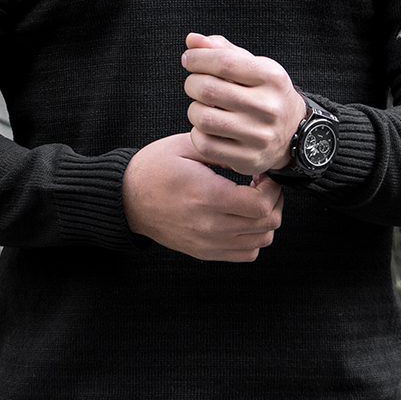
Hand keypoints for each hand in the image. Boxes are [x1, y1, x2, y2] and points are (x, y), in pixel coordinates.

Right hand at [122, 133, 282, 261]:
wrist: (126, 198)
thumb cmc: (153, 168)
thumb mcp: (186, 146)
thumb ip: (222, 151)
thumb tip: (250, 158)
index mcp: (208, 196)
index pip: (261, 205)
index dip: (272, 188)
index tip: (263, 175)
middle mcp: (210, 225)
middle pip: (267, 225)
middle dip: (274, 201)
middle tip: (262, 185)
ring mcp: (208, 242)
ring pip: (261, 241)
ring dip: (266, 220)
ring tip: (253, 201)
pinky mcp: (204, 251)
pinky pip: (245, 254)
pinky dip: (253, 237)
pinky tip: (242, 218)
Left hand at [181, 33, 306, 176]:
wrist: (293, 133)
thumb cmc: (266, 94)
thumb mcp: (254, 67)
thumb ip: (223, 51)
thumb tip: (192, 40)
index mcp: (271, 77)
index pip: (224, 62)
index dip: (198, 58)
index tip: (189, 59)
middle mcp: (268, 106)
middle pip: (208, 89)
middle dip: (192, 83)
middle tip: (194, 84)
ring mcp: (259, 136)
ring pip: (203, 119)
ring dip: (194, 110)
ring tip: (202, 106)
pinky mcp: (248, 159)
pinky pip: (205, 144)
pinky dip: (198, 134)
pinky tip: (207, 128)